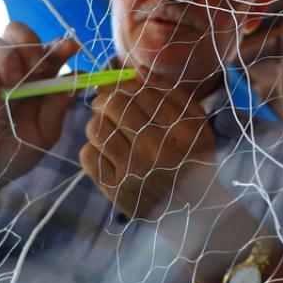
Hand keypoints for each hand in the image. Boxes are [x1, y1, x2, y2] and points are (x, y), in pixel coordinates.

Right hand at [0, 22, 79, 185]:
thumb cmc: (18, 150)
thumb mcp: (46, 132)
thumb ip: (59, 105)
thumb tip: (80, 75)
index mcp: (36, 77)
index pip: (47, 49)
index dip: (59, 44)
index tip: (70, 48)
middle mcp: (11, 70)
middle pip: (14, 30)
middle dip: (28, 42)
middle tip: (37, 67)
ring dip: (6, 57)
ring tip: (14, 83)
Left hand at [80, 78, 215, 219]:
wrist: (193, 211)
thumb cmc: (193, 160)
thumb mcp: (195, 123)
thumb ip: (170, 93)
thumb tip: (137, 71)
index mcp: (182, 130)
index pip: (140, 92)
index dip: (125, 85)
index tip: (123, 90)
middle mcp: (158, 150)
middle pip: (115, 105)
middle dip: (106, 99)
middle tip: (106, 103)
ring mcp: (134, 172)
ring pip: (96, 128)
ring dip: (97, 123)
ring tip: (108, 129)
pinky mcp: (114, 190)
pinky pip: (87, 155)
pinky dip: (92, 148)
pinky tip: (106, 152)